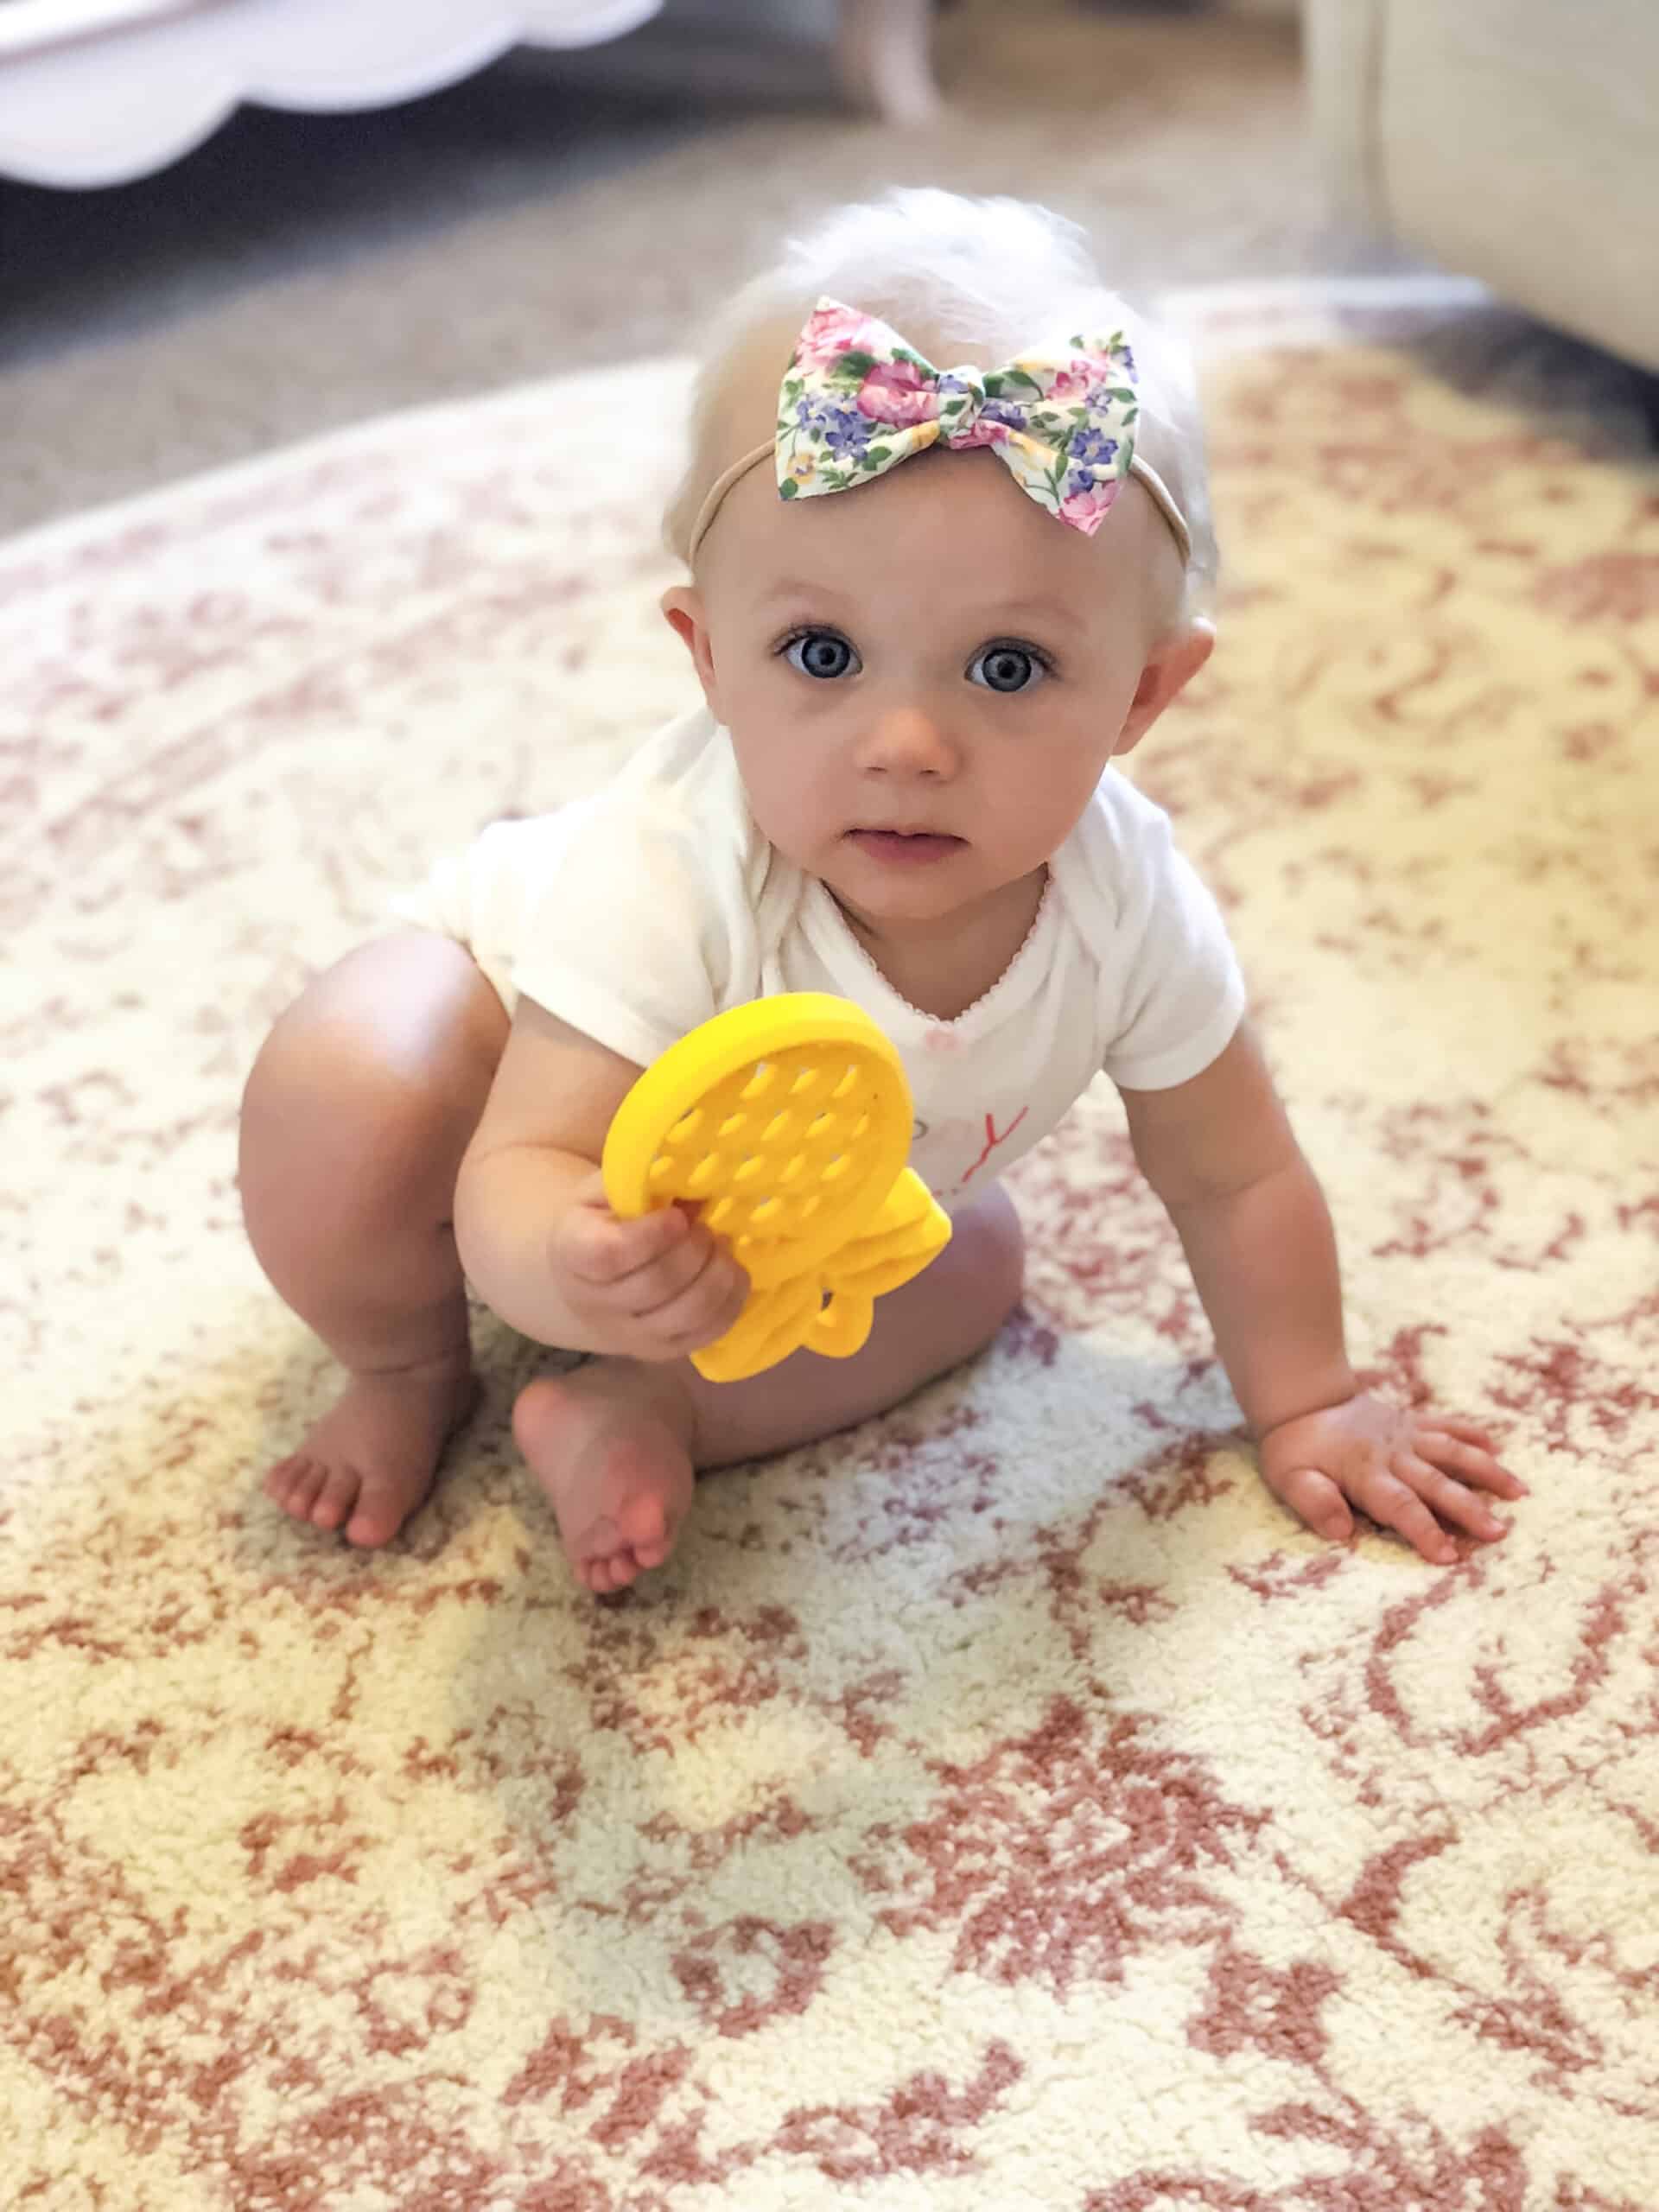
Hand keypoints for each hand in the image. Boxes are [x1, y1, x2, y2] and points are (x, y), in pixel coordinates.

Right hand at [549, 1173, 749, 1362]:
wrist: (587, 1279)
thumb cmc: (600, 1223)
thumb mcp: (604, 1191)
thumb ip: (639, 1181)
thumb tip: (694, 1179)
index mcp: (573, 1254)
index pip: (609, 1255)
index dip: (651, 1236)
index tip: (677, 1216)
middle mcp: (596, 1304)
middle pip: (656, 1284)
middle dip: (694, 1249)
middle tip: (704, 1226)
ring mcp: (630, 1336)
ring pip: (686, 1314)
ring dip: (717, 1274)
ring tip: (720, 1246)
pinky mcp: (663, 1352)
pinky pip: (708, 1333)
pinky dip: (731, 1300)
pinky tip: (730, 1271)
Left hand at [1257, 1391, 1525, 1564]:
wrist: (1300, 1401)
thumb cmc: (1295, 1451)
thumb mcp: (1289, 1479)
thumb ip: (1314, 1502)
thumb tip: (1340, 1531)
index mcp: (1365, 1473)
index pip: (1400, 1506)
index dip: (1425, 1531)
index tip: (1449, 1556)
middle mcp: (1393, 1454)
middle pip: (1437, 1483)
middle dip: (1469, 1509)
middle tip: (1500, 1533)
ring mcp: (1406, 1435)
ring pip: (1453, 1452)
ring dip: (1487, 1471)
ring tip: (1520, 1492)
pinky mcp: (1412, 1421)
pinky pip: (1446, 1425)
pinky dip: (1471, 1432)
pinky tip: (1497, 1444)